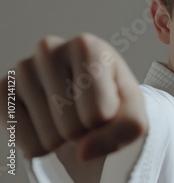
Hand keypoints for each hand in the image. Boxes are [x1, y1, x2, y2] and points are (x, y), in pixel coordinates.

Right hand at [0, 33, 147, 161]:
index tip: (108, 103)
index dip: (107, 120)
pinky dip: (40, 143)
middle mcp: (49, 49)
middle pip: (73, 127)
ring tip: (69, 113)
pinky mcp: (3, 90)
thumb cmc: (114, 99)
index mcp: (87, 47)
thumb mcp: (135, 113)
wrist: (90, 99)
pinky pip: (23, 140)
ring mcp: (22, 69)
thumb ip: (126, 130)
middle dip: (85, 130)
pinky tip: (48, 121)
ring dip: (64, 138)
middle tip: (86, 111)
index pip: (99, 113)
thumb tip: (83, 152)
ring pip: (49, 138)